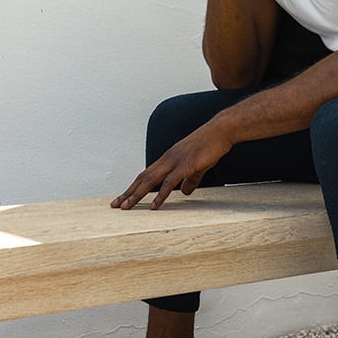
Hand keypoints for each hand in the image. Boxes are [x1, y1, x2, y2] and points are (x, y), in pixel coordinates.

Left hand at [113, 121, 233, 209]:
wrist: (221, 130)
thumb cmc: (212, 144)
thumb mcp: (199, 165)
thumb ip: (190, 180)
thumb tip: (184, 192)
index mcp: (169, 158)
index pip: (146, 174)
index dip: (134, 186)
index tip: (125, 196)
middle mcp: (167, 159)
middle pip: (142, 178)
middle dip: (128, 192)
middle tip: (116, 205)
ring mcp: (175, 162)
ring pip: (150, 181)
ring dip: (137, 195)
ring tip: (127, 207)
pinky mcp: (185, 166)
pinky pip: (168, 183)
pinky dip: (159, 195)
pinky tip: (153, 205)